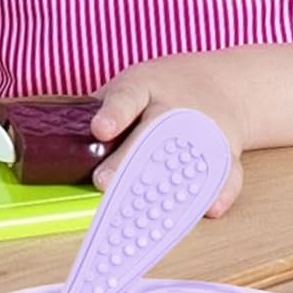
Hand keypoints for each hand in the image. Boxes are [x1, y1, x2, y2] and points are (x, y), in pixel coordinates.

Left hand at [89, 56, 246, 216]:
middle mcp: (176, 106)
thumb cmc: (160, 90)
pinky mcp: (225, 149)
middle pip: (154, 133)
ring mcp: (203, 127)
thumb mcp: (131, 85)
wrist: (220, 84)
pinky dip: (221, 191)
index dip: (113, 114)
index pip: (126, 98)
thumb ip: (104, 113)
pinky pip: (227, 172)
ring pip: (189, 156)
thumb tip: (66, 145)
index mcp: (144, 87)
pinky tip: (210, 208)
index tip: (99, 130)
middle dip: (129, 160)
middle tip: (105, 183)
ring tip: (149, 209)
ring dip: (169, 183)